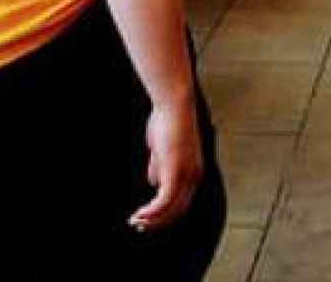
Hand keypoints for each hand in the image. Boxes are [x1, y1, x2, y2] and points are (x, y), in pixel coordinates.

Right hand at [130, 100, 203, 230]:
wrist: (173, 106)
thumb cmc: (166, 121)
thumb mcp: (162, 149)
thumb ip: (159, 166)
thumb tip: (153, 182)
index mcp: (194, 171)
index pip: (182, 202)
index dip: (165, 213)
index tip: (147, 217)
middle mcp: (194, 176)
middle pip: (178, 210)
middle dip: (158, 221)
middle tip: (139, 225)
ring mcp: (187, 175)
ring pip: (171, 209)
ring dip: (152, 219)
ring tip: (136, 221)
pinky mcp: (176, 172)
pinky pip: (164, 201)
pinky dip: (152, 211)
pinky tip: (141, 215)